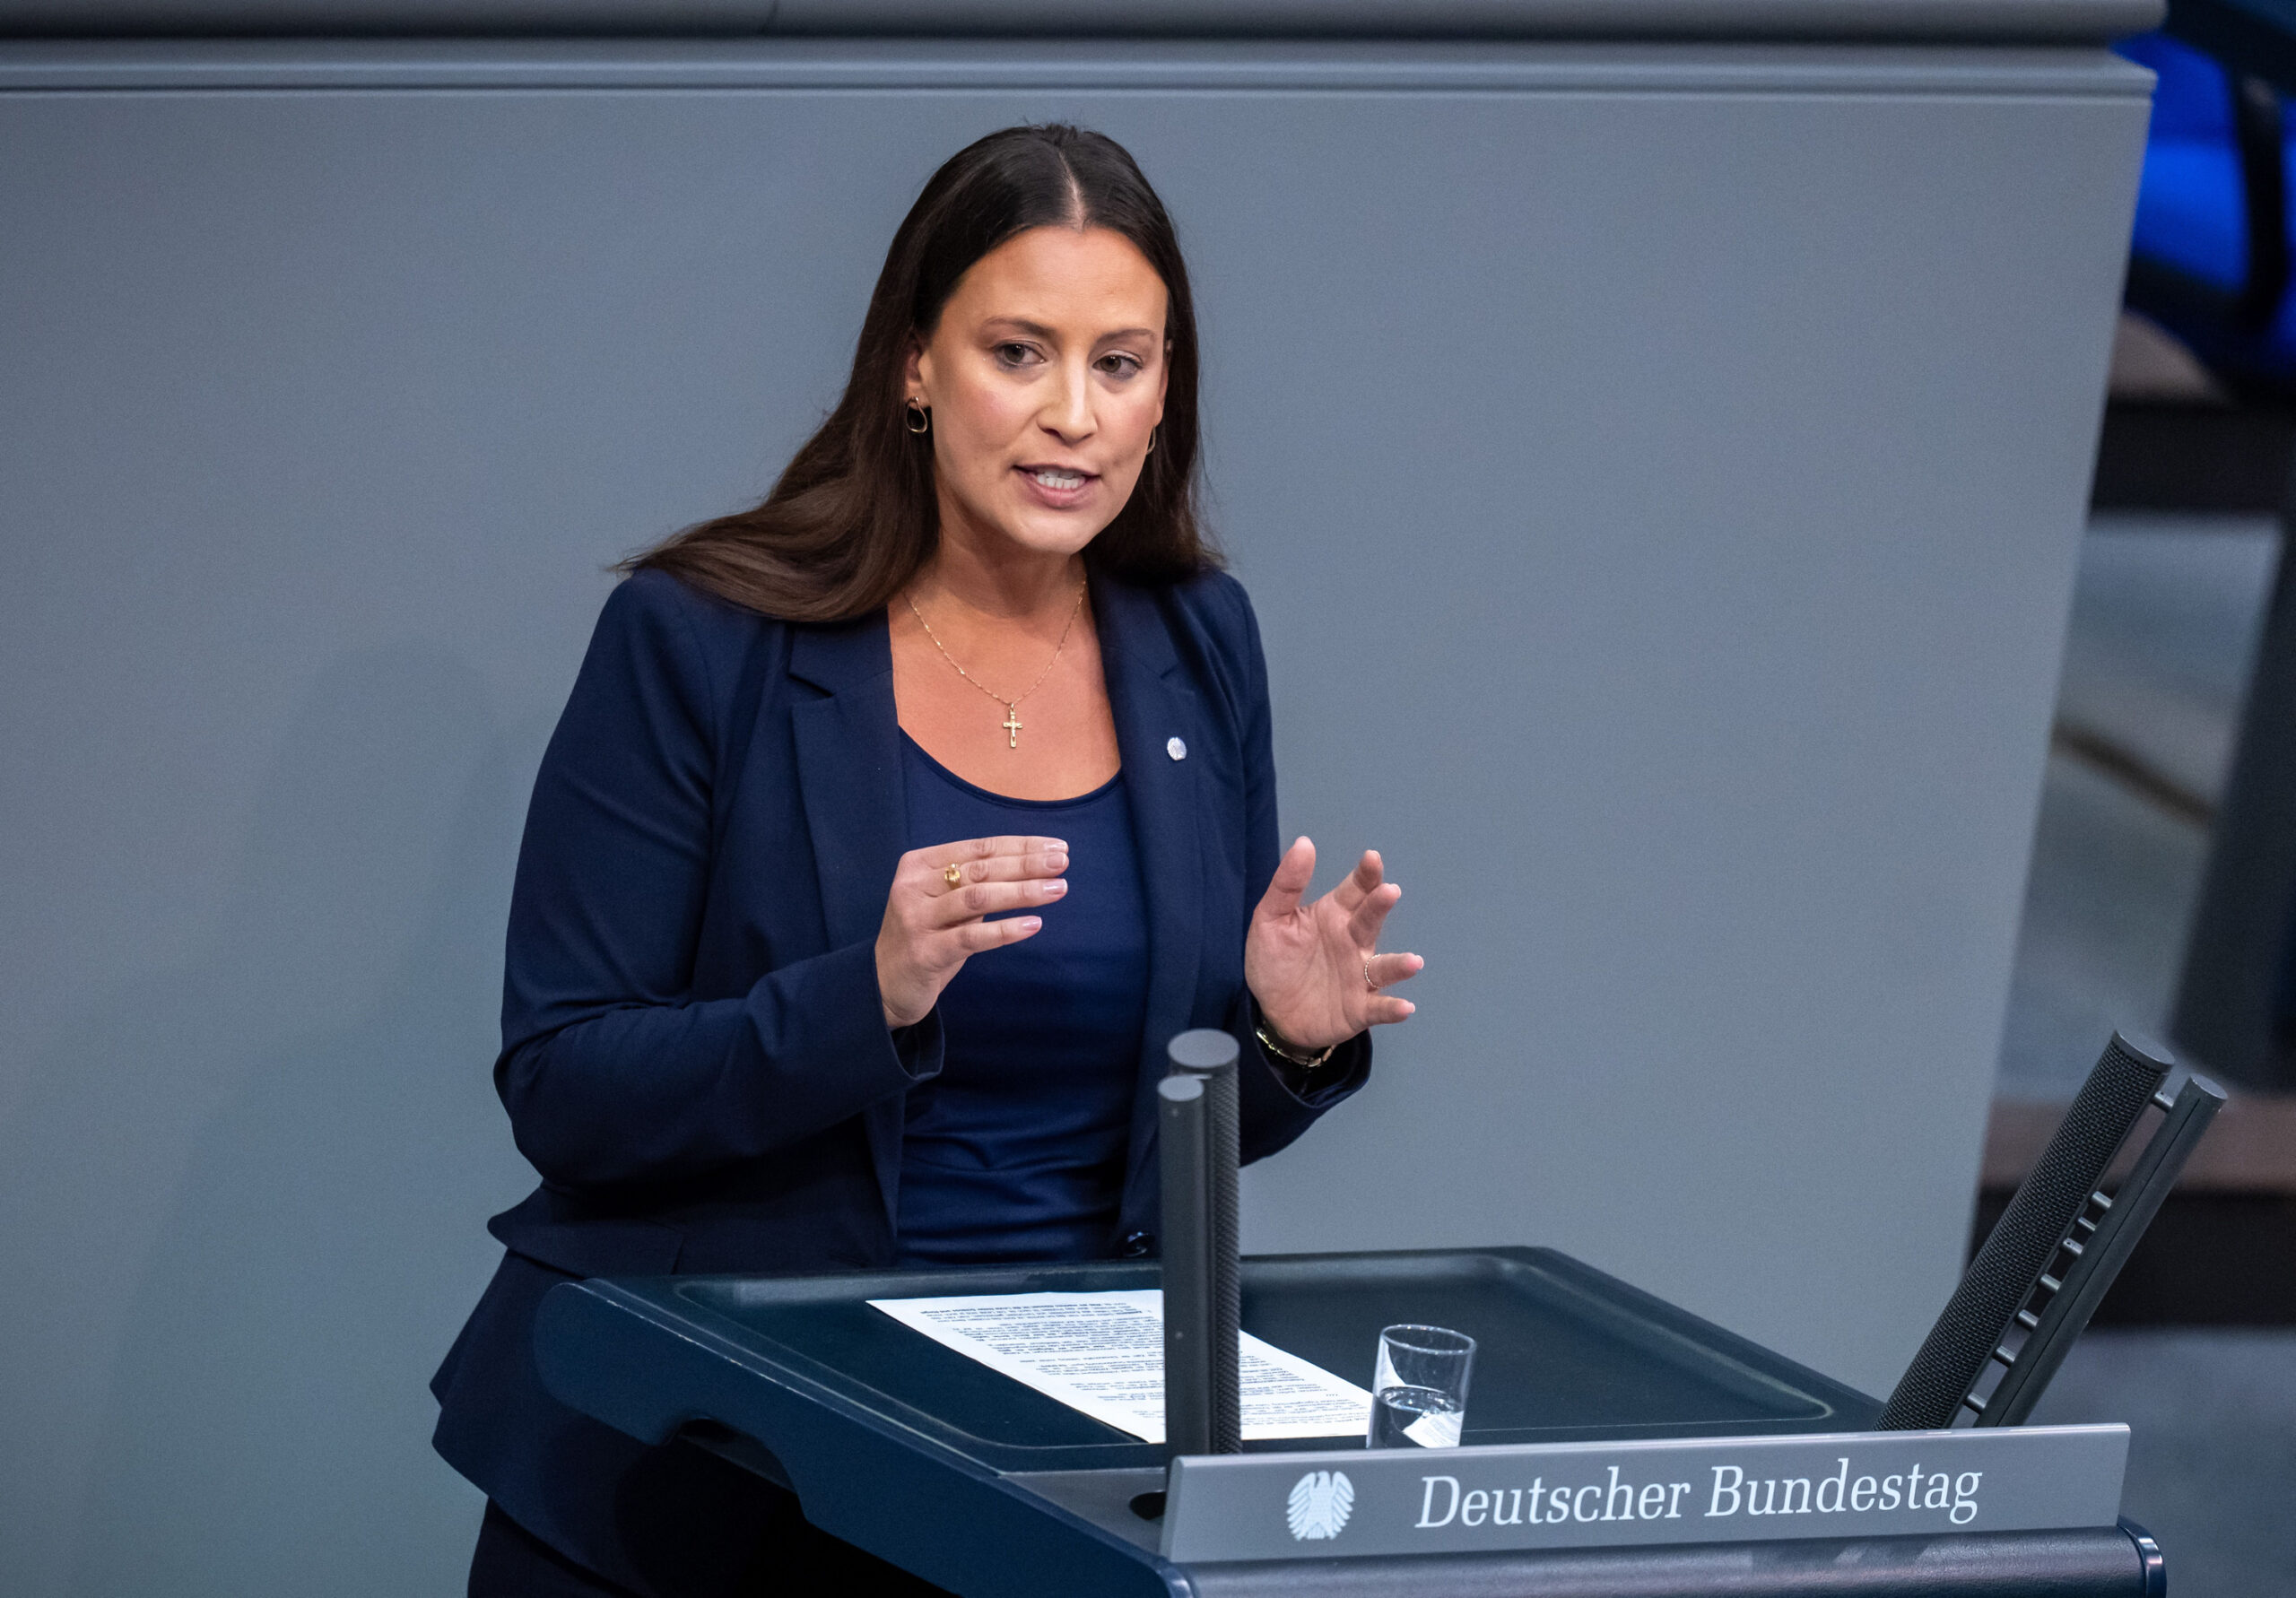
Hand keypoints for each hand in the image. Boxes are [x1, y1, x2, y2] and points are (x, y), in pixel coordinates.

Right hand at [876, 834, 1068, 1028]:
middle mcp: (913, 886)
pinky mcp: (925, 952)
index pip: (979, 848)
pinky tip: (1033, 924)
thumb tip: (1035, 863)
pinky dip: (1005, 930)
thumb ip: (976, 883)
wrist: (884, 985)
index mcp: (919, 864)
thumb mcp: (946, 903)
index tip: (1057, 847)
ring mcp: (916, 919)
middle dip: (1026, 864)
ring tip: (1058, 889)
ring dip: (1022, 892)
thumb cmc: (926, 937)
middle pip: (980, 869)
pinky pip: (972, 937)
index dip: (1021, 846)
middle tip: (1062, 863)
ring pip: (978, 897)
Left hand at [1244, 837, 1422, 1053]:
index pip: (1356, 890)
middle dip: (1380, 906)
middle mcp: (1353, 942)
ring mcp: (1359, 976)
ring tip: (1413, 962)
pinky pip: (1378, 1007)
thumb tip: (1305, 842)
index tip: (1372, 858)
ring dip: (1399, 965)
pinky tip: (1405, 1007)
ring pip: (1383, 967)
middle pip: (1371, 921)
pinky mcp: (1358, 1008)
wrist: (1272, 1012)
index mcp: (1334, 916)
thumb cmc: (1275, 961)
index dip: (1366, 875)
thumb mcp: (1270, 920)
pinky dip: (1392, 1007)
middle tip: (1388, 892)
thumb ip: (1287, 884)